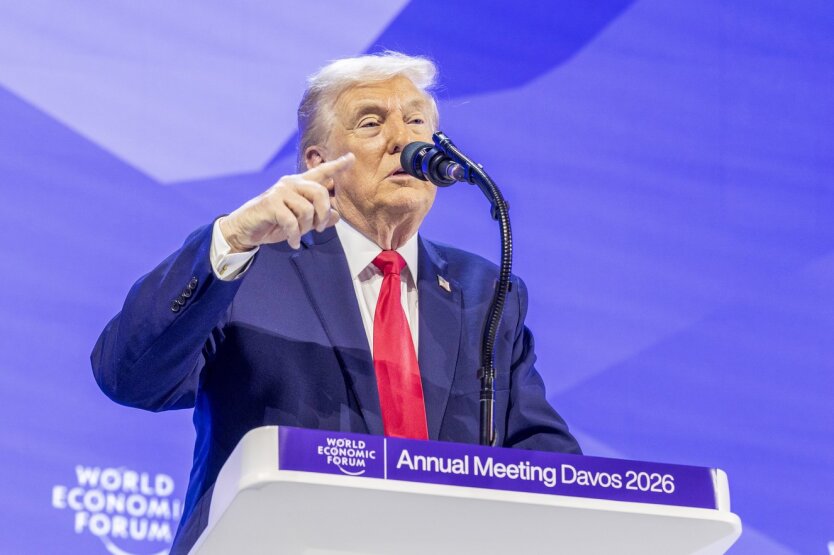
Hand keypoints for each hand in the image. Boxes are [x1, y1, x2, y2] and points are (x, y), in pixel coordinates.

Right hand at [219, 153, 354, 250]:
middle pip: (320, 192)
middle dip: (323, 213)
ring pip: (307, 210)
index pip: (322, 172)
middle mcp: (291, 183)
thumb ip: (319, 217)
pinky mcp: (270, 203)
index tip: (351, 158)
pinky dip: (294, 235)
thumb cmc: (275, 223)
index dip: (337, 165)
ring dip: (306, 228)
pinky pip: (292, 221)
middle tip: (319, 228)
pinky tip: (292, 242)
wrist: (248, 229)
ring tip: (299, 235)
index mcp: (300, 184)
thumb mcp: (302, 223)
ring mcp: (280, 191)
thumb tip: (336, 215)